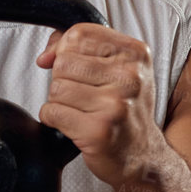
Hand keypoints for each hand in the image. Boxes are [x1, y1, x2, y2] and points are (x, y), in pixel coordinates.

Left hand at [37, 23, 161, 189]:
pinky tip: (75, 125)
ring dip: (60, 102)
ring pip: (56, 88)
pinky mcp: (98, 130)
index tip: (73, 68)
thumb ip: (82, 49)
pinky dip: (54, 120)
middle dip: (63, 80)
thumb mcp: (118, 69)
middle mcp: (129, 77)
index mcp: (135, 54)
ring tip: (82, 112)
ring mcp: (115, 104)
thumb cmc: (127, 111)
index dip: (65, 50)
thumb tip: (46, 56)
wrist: (144, 157)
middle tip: (84, 97)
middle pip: (63, 62)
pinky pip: (52, 112)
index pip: (79, 34)